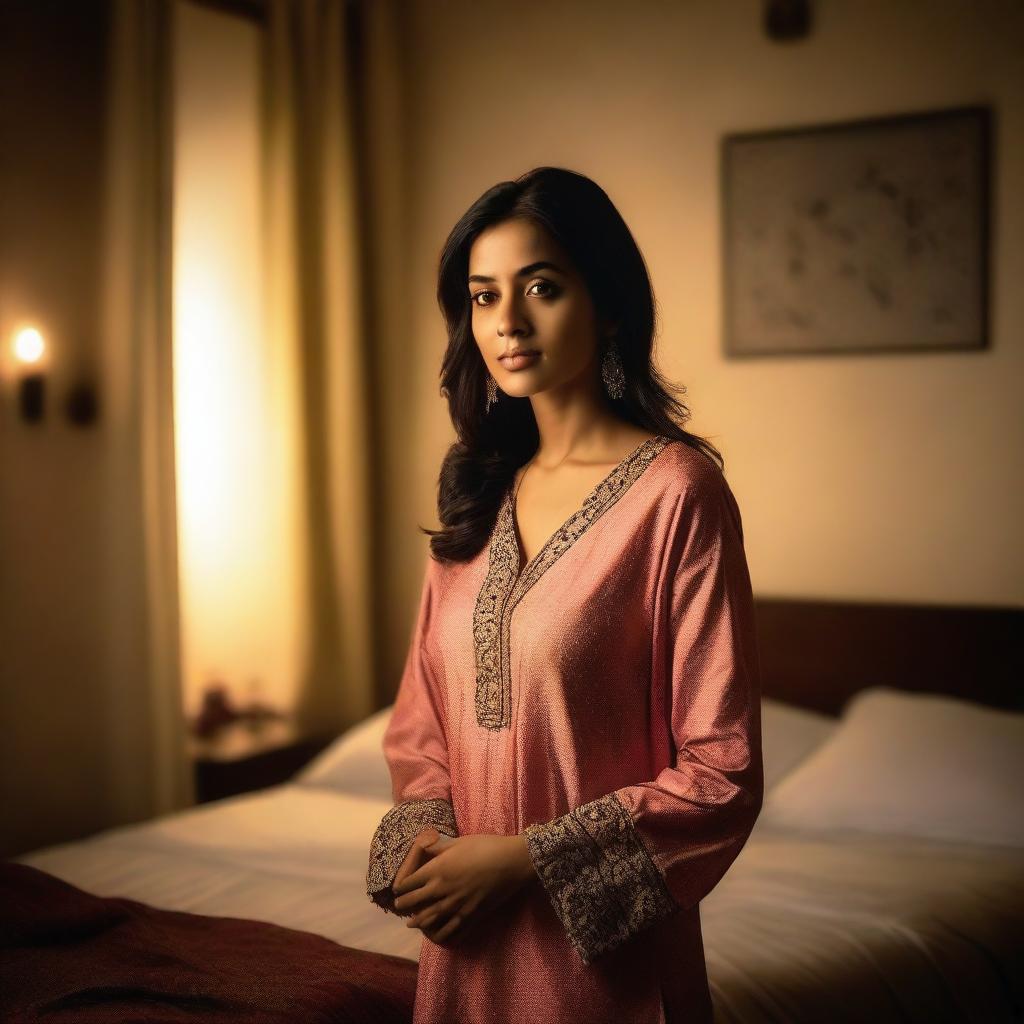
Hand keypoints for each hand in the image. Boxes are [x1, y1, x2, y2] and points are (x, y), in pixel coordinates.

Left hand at [392, 834, 535, 946]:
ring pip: (429, 920)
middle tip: (399, 907)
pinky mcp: (470, 916)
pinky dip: (441, 934)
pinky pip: (450, 930)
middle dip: (404, 905)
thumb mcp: (458, 842)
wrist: (510, 862)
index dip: (401, 888)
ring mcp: (455, 906)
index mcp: (437, 869)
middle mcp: (441, 890)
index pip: (409, 883)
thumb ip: (438, 848)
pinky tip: (436, 935)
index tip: (398, 890)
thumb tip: (425, 847)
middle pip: (414, 903)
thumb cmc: (484, 846)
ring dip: (418, 922)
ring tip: (412, 923)